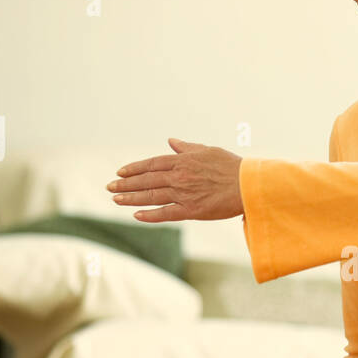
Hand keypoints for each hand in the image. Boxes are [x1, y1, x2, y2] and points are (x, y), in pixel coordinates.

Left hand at [106, 138, 242, 221]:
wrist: (248, 185)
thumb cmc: (231, 167)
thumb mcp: (207, 151)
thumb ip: (187, 147)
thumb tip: (171, 141)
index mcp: (182, 161)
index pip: (152, 163)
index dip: (134, 168)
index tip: (120, 172)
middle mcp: (179, 176)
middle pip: (146, 180)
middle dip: (125, 183)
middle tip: (109, 186)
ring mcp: (183, 194)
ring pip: (151, 196)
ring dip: (131, 198)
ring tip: (115, 199)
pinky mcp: (191, 210)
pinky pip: (166, 213)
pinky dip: (150, 215)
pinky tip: (136, 215)